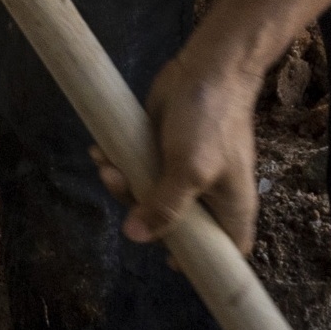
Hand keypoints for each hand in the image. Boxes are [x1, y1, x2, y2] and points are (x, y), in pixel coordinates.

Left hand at [95, 38, 265, 256]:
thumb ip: (165, 207)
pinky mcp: (160, 152)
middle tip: (121, 186)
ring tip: (107, 166)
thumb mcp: (190, 169)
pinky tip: (101, 152)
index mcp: (229, 208)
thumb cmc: (210, 122)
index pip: (224, 251)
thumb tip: (135, 237)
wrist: (206, 67)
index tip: (170, 260)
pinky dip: (118, 165)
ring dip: (122, 186)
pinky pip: (136, 171)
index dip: (201, 262)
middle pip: (172, 227)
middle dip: (141, 212)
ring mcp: (181, 173)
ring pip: (147, 198)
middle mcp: (206, 195)